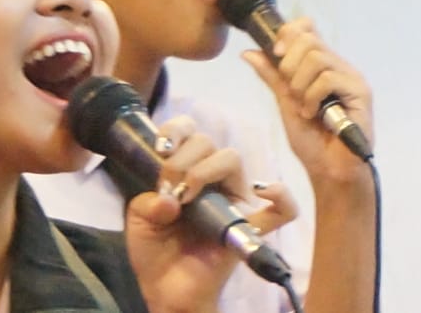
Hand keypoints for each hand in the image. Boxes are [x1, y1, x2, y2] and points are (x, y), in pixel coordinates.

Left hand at [122, 117, 297, 311]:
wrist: (167, 291)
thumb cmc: (154, 251)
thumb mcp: (138, 221)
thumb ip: (148, 205)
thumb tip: (168, 199)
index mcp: (183, 171)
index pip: (189, 132)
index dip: (176, 130)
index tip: (161, 149)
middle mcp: (210, 180)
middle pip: (209, 143)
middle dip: (183, 158)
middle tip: (169, 187)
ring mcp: (231, 202)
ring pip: (233, 161)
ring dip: (207, 169)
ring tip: (187, 195)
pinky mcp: (248, 228)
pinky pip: (282, 211)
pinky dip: (281, 196)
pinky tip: (261, 191)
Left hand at [241, 17, 373, 183]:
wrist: (329, 170)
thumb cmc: (311, 140)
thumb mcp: (284, 102)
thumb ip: (271, 76)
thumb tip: (248, 51)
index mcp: (322, 65)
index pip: (307, 28)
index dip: (288, 34)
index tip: (277, 54)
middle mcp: (338, 66)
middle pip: (308, 38)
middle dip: (289, 66)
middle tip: (291, 92)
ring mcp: (351, 78)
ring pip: (316, 57)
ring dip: (299, 86)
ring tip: (303, 108)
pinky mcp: (360, 92)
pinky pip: (327, 79)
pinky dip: (312, 97)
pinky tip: (313, 115)